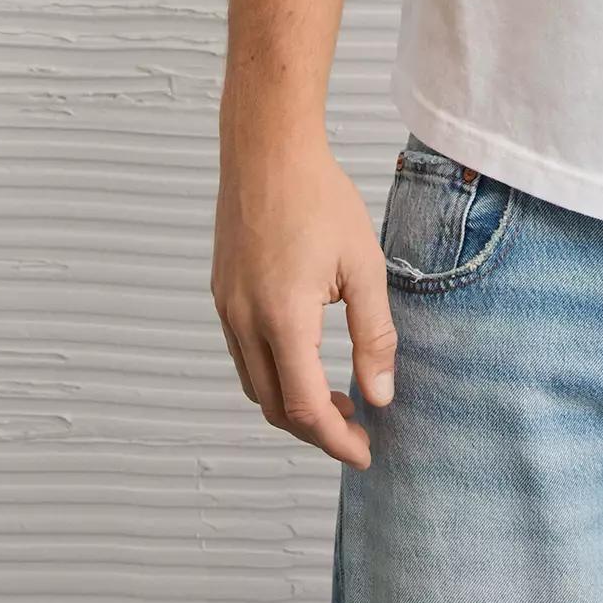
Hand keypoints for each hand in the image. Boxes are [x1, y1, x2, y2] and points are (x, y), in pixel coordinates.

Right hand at [212, 134, 396, 466]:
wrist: (268, 149)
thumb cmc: (321, 198)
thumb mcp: (364, 265)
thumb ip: (374, 335)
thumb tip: (379, 395)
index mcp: (282, 318)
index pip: (304, 407)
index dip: (336, 439)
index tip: (365, 454)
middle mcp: (244, 321)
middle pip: (274, 407)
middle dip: (316, 431)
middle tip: (358, 432)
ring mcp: (227, 309)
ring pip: (254, 385)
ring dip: (293, 406)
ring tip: (340, 401)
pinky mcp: (222, 294)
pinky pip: (244, 355)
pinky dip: (274, 375)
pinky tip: (307, 362)